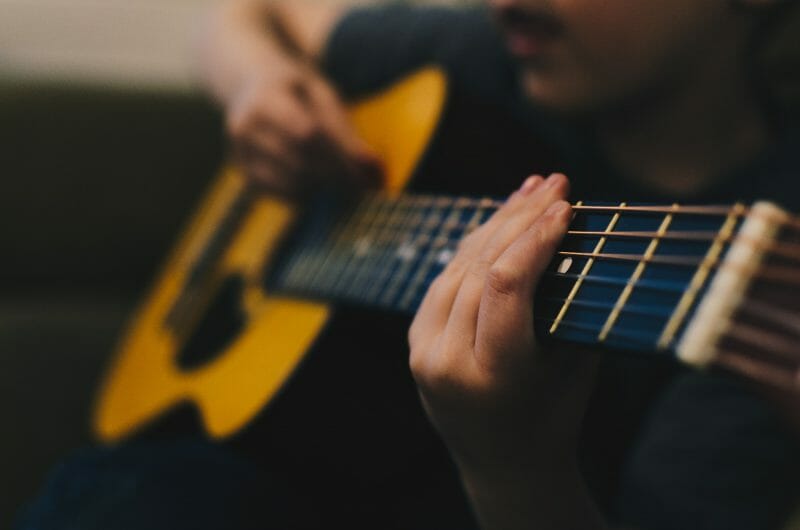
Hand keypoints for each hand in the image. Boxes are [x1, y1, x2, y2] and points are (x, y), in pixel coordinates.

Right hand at [225, 59, 381, 196]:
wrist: (252, 88)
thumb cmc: (297, 92)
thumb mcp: (322, 96)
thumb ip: (346, 130)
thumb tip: (375, 168)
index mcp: (266, 97)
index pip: (307, 133)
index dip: (340, 156)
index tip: (367, 172)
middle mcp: (244, 126)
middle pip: (299, 160)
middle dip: (336, 176)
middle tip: (364, 186)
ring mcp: (240, 153)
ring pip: (289, 182)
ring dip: (324, 189)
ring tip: (348, 187)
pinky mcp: (245, 174)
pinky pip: (279, 194)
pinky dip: (306, 196)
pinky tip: (323, 189)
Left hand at [408, 173, 598, 477]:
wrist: (502, 464)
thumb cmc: (553, 417)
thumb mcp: (573, 367)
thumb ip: (567, 307)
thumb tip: (568, 236)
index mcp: (493, 376)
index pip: (507, 286)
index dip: (536, 238)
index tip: (567, 207)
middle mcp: (446, 362)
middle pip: (481, 269)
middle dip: (520, 218)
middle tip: (554, 183)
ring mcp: (423, 351)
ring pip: (459, 267)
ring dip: (497, 224)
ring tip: (531, 191)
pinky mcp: (416, 339)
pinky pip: (445, 279)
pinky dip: (474, 248)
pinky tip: (500, 221)